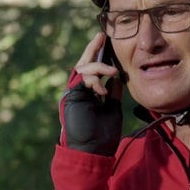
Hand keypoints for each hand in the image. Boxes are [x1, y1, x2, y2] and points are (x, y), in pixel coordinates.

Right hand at [59, 32, 123, 154]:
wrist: (92, 151)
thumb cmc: (102, 135)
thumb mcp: (113, 108)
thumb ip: (113, 92)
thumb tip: (117, 77)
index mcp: (88, 93)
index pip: (93, 70)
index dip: (99, 57)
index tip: (107, 44)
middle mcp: (79, 91)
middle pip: (83, 64)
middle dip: (92, 50)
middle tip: (101, 37)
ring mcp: (73, 93)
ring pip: (81, 69)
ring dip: (98, 67)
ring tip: (112, 72)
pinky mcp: (71, 97)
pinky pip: (79, 79)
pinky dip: (92, 79)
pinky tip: (102, 87)